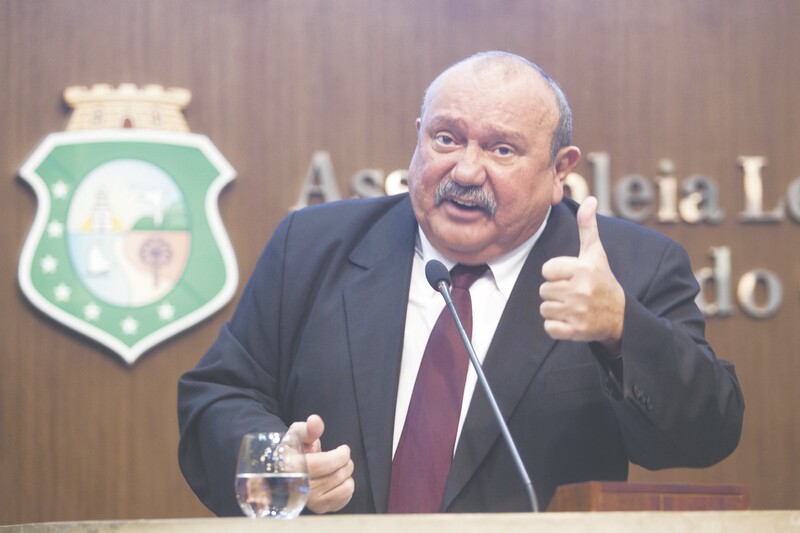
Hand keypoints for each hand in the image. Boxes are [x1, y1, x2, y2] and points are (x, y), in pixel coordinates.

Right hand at [287, 414, 354, 513]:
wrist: (287, 471)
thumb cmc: (294, 449)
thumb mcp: (297, 434)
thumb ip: (308, 428)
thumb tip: (315, 421)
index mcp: (292, 468)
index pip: (324, 464)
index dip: (340, 455)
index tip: (344, 449)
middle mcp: (300, 489)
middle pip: (338, 474)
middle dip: (346, 462)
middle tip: (341, 456)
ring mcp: (310, 502)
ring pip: (345, 487)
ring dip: (347, 474)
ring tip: (338, 468)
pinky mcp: (320, 509)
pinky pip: (345, 499)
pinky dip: (346, 487)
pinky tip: (337, 480)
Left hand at [539, 196, 625, 353]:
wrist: (620, 316)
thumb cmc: (602, 280)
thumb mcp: (596, 253)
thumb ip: (588, 227)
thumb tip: (590, 199)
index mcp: (582, 269)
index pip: (546, 270)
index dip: (556, 273)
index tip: (571, 276)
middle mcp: (580, 290)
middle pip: (543, 290)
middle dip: (555, 291)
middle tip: (573, 293)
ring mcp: (578, 312)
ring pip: (544, 308)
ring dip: (555, 308)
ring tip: (572, 305)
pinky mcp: (576, 331)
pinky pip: (549, 327)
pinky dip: (556, 326)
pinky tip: (571, 320)